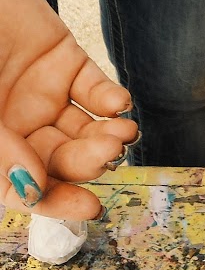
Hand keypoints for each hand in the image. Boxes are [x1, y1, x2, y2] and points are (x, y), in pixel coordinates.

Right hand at [0, 0, 137, 219]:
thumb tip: (34, 192)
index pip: (25, 186)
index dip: (56, 201)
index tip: (90, 208)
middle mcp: (16, 126)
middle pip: (63, 160)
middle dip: (89, 163)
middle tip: (109, 154)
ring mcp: (42, 94)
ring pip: (86, 130)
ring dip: (109, 137)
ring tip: (122, 132)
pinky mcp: (65, 61)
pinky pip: (96, 90)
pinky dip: (113, 101)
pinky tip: (118, 104)